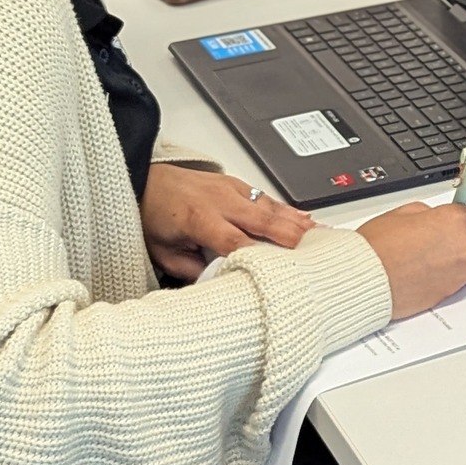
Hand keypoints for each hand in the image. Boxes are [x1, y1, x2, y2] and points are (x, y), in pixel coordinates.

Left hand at [140, 163, 315, 280]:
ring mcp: (232, 190)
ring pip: (270, 207)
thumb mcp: (162, 252)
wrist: (145, 181)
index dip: (257, 253)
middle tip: (310, 252)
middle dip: (287, 236)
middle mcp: (220, 201)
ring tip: (320, 236)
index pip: (234, 239)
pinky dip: (289, 209)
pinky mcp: (238, 185)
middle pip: (262, 220)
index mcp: (199, 219)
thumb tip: (218, 283)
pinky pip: (268, 198)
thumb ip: (191, 269)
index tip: (276, 268)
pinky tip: (306, 218)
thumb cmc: (154, 215)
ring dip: (295, 222)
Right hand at [357, 201, 465, 320]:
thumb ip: (428, 214)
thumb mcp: (401, 213)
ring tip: (438, 260)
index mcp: (453, 221)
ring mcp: (459, 272)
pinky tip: (432, 274)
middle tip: (451, 242)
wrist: (365, 279)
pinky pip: (461, 283)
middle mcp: (462, 246)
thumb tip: (434, 217)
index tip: (459, 224)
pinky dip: (452, 278)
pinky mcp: (450, 293)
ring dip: (463, 261)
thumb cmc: (376, 248)